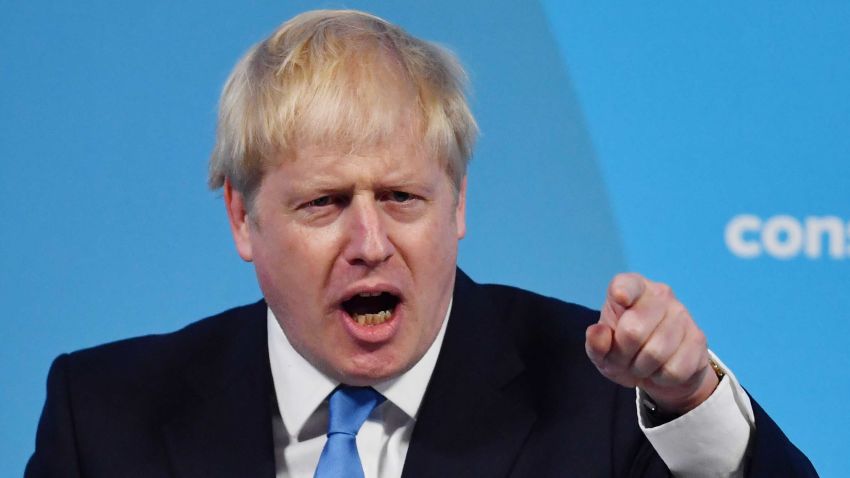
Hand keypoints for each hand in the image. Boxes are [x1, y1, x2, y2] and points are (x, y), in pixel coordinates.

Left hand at [585, 273, 718, 414]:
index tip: (620, 299)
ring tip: (641, 364)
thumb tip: (599, 332)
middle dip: (622, 355)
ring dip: (641, 369)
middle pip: (633, 330)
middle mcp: (661, 295)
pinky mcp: (699, 340)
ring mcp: (683, 315)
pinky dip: (661, 378)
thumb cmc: (627, 351)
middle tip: (624, 359)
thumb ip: (596, 342)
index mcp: (634, 289)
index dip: (622, 291)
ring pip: (654, 353)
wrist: (662, 372)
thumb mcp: (603, 351)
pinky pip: (673, 369)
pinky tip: (661, 369)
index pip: (628, 284)